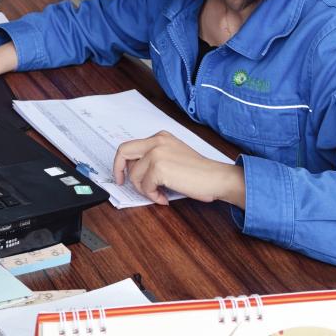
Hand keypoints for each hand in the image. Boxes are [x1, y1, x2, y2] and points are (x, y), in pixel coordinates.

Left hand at [112, 131, 244, 206]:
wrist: (216, 177)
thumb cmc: (199, 171)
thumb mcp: (173, 155)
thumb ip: (155, 157)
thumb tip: (134, 171)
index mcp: (160, 137)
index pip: (130, 146)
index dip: (123, 162)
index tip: (123, 174)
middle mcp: (156, 141)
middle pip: (123, 152)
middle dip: (119, 170)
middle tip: (123, 184)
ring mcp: (157, 154)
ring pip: (134, 175)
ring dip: (144, 190)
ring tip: (159, 194)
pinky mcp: (159, 168)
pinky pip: (145, 187)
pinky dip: (153, 196)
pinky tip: (164, 198)